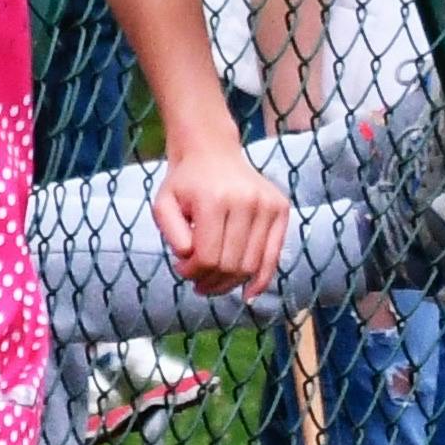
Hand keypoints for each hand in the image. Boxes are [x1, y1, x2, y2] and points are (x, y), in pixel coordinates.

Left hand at [152, 134, 290, 297]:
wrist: (212, 151)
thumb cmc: (185, 182)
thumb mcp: (163, 204)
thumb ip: (170, 232)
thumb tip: (189, 257)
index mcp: (215, 199)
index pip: (207, 256)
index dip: (192, 273)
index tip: (181, 270)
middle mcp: (247, 201)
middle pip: (230, 264)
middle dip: (210, 281)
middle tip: (197, 282)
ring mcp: (268, 204)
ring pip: (251, 265)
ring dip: (230, 283)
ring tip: (214, 283)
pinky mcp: (281, 208)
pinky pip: (273, 255)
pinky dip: (261, 279)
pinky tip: (249, 294)